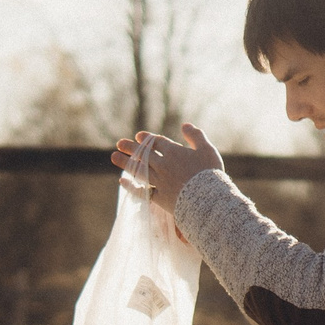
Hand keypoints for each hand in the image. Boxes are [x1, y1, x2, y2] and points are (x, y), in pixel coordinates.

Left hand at [110, 122, 224, 211]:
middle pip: (143, 154)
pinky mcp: (159, 197)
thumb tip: (185, 125)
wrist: (208, 199)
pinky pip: (142, 191)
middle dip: (130, 147)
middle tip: (119, 143)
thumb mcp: (207, 150)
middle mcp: (163, 165)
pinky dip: (131, 186)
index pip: (156, 142)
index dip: (146, 138)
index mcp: (174, 152)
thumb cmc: (210, 173)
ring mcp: (159, 181)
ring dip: (125, 163)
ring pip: (138, 170)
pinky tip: (122, 182)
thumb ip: (196, 136)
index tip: (138, 136)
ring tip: (114, 157)